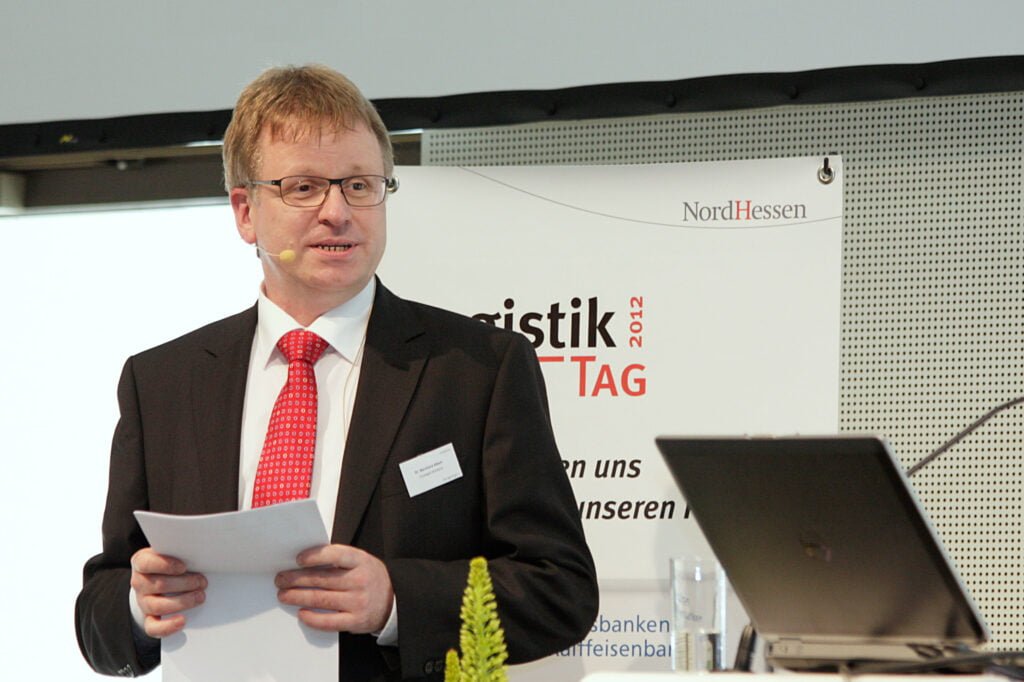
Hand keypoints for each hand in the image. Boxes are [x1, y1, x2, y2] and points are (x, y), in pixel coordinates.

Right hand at [130, 547, 206, 637]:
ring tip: (200, 597)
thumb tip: (203, 556)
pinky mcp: (148, 618)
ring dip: (181, 602)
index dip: (164, 565)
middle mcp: (139, 582)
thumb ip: (182, 553)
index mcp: (141, 562)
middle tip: (202, 582)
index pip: (146, 563)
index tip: (183, 566)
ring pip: (156, 606)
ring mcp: (142, 602)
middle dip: (184, 584)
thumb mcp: (174, 553)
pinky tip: (183, 621)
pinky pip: (152, 627)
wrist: (161, 580)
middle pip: (158, 585)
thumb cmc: (172, 563)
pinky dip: (167, 626)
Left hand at [275, 544, 393, 632]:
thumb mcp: (362, 561)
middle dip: (297, 579)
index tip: (298, 559)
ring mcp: (358, 602)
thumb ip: (339, 559)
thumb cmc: (371, 577)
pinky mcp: (356, 621)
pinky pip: (329, 621)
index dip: (316, 556)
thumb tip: (306, 561)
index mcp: (361, 561)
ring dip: (298, 597)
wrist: (395, 600)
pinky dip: (313, 618)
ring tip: (284, 595)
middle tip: (281, 579)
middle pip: (322, 579)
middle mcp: (360, 580)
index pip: (336, 555)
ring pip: (321, 599)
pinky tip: (302, 613)